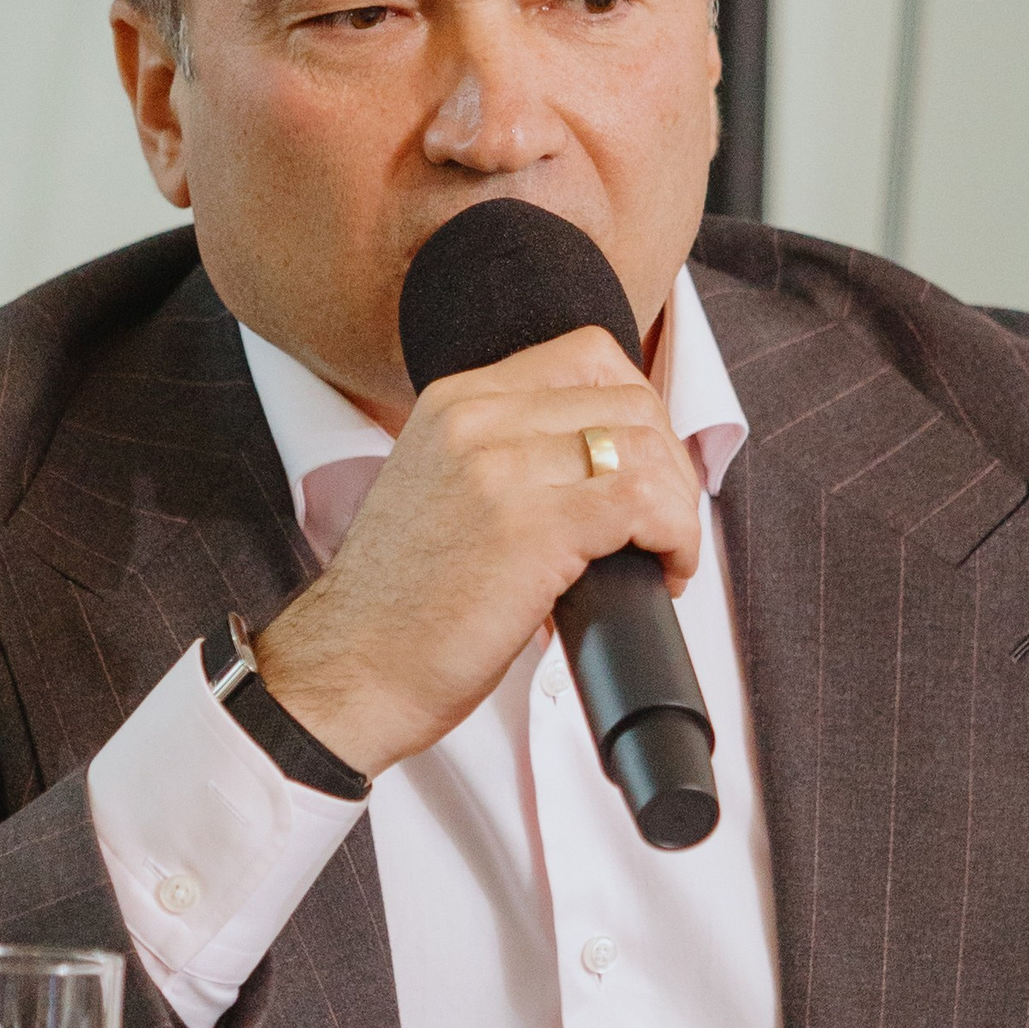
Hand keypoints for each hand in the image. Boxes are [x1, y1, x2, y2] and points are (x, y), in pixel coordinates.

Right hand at [254, 327, 701, 777]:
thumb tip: (601, 468)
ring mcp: (502, 467)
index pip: (586, 356)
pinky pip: (645, 504)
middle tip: (662, 522)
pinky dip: (676, 538)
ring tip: (663, 553)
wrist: (351, 671)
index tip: (645, 468)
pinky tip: (664, 573)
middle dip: (669, 463)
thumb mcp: (440, 492)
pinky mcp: (532, 527)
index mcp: (454, 403)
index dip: (637, 411)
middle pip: (628, 398)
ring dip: (677, 505)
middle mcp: (476, 419)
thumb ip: (504, 459)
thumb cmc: (400, 608)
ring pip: (645, 447)